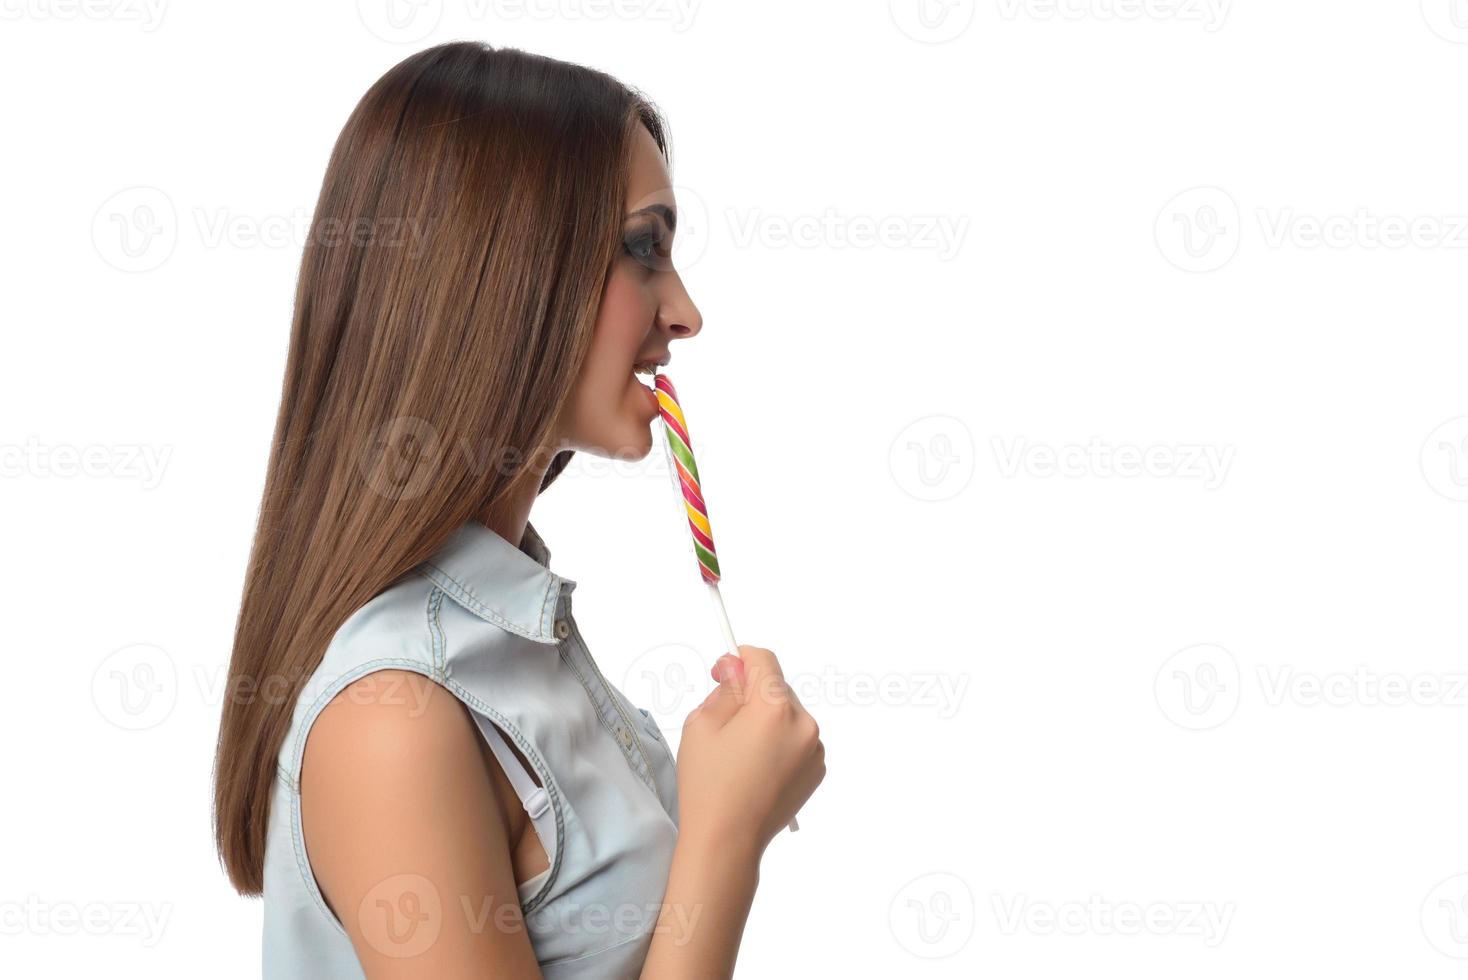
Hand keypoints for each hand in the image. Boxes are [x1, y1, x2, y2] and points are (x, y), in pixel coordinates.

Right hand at [674, 645, 824, 858]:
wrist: (728, 841)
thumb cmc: (708, 785)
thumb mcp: (702, 724)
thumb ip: (725, 688)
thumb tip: (737, 669)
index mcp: (774, 709)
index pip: (764, 661)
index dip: (740, 658)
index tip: (725, 670)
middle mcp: (803, 724)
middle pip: (777, 688)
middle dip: (751, 693)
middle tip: (724, 715)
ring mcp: (814, 749)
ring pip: (788, 713)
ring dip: (767, 718)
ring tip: (740, 748)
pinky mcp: (817, 769)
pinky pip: (797, 739)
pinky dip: (780, 741)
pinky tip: (756, 764)